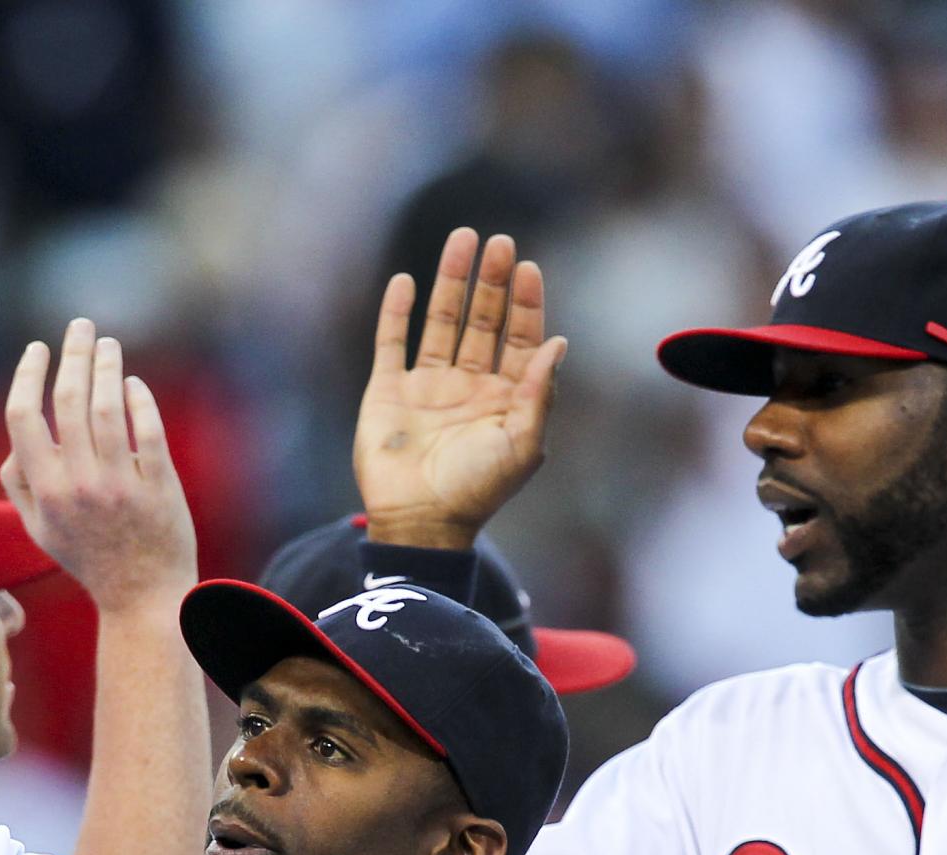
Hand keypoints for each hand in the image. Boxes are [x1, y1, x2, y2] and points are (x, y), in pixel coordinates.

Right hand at [0, 318, 195, 611]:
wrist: (141, 596)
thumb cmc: (88, 558)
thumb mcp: (38, 529)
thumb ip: (18, 483)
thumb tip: (16, 437)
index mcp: (44, 490)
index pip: (23, 417)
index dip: (28, 375)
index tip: (38, 349)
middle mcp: (78, 485)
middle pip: (68, 400)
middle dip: (73, 353)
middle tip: (80, 326)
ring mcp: (120, 485)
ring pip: (108, 408)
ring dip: (106, 366)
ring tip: (107, 345)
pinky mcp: (158, 486)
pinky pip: (147, 430)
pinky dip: (138, 400)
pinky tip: (132, 384)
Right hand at [353, 227, 566, 551]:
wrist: (419, 521)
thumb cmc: (477, 490)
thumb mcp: (523, 444)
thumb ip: (541, 393)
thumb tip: (558, 342)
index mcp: (503, 398)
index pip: (519, 338)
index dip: (525, 303)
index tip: (528, 268)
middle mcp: (467, 386)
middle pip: (482, 321)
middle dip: (492, 281)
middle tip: (499, 242)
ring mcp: (426, 387)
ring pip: (441, 322)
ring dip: (451, 282)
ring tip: (461, 240)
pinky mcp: (388, 392)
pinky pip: (392, 343)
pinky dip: (397, 312)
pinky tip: (407, 280)